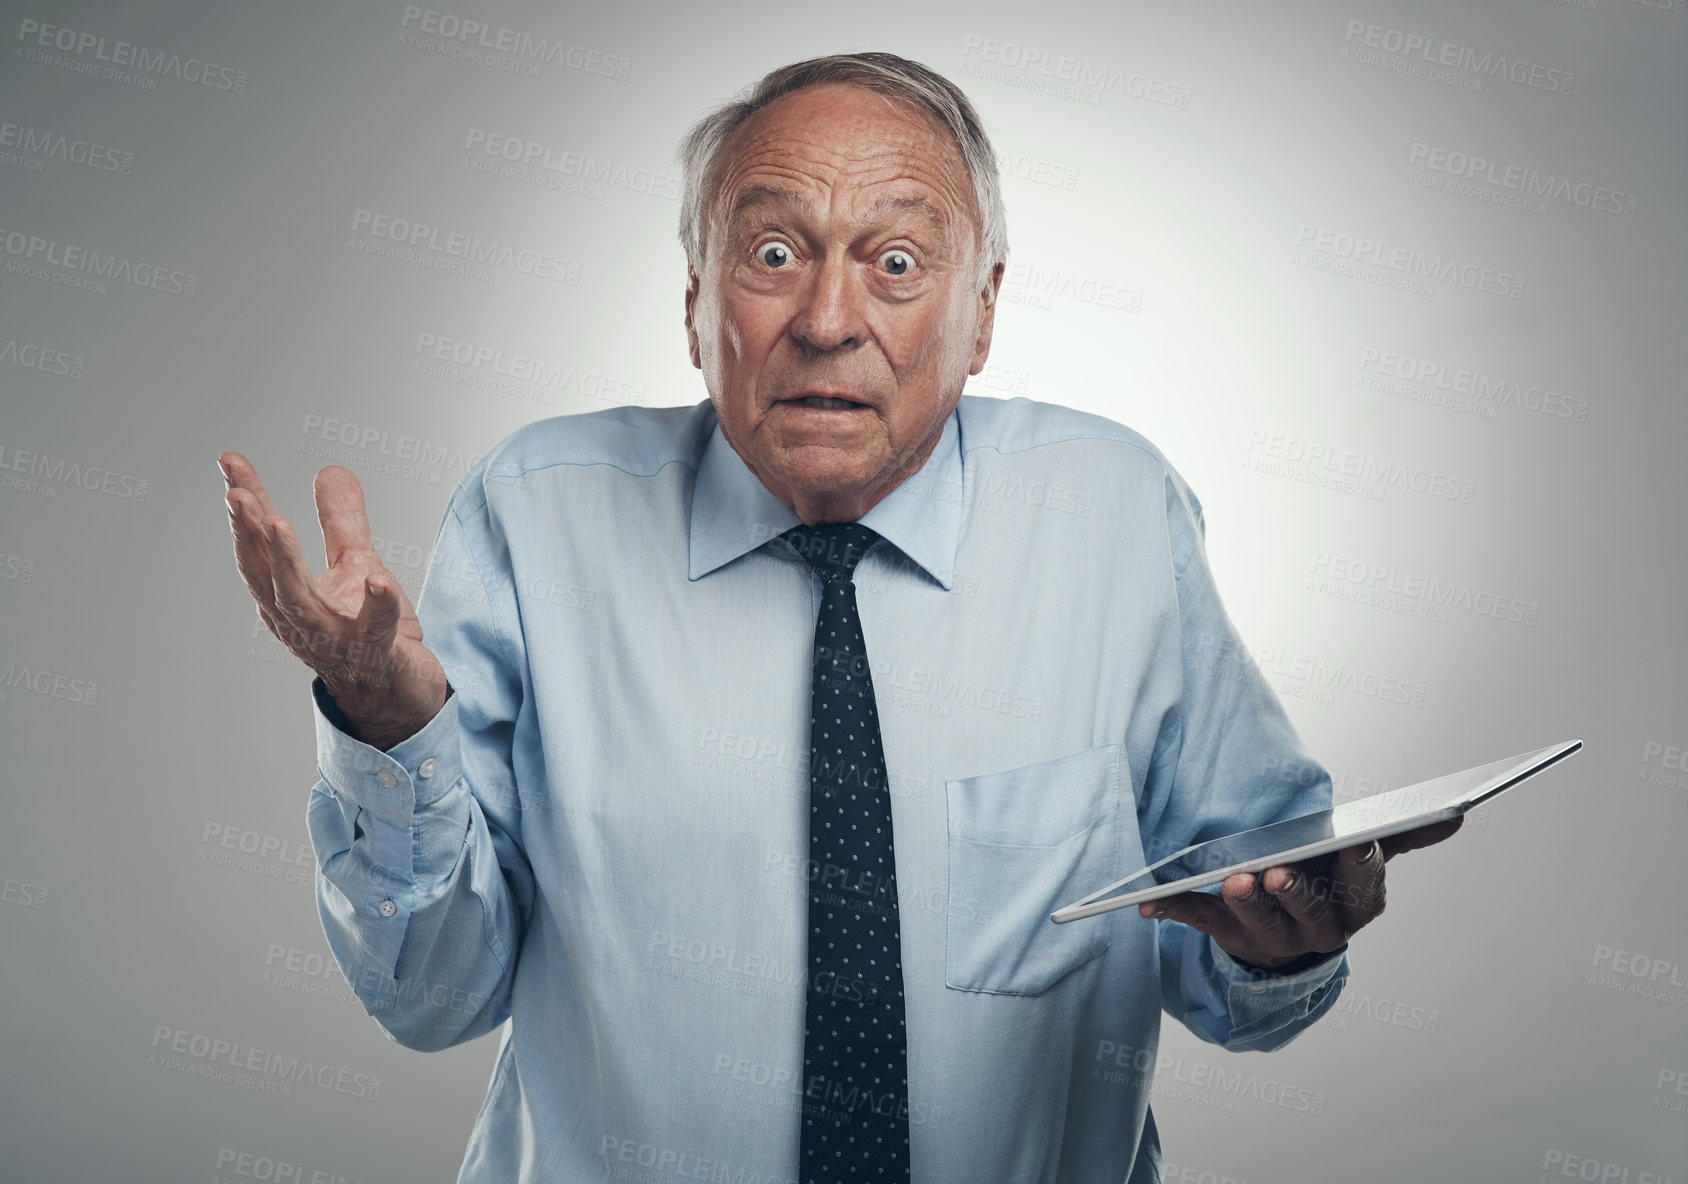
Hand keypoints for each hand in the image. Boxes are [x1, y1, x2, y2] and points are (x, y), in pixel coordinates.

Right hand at [220, 451, 447, 747]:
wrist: (399, 697)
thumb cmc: (371, 634)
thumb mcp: (356, 566)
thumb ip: (342, 522)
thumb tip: (329, 469)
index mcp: (287, 597)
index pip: (258, 544)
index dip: (244, 502)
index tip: (229, 459)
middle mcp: (298, 621)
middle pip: (264, 574)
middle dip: (248, 532)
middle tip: (237, 493)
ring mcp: (333, 642)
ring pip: (299, 602)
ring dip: (285, 562)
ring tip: (277, 522)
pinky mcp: (374, 656)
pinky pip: (374, 630)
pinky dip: (375, 605)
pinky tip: (376, 579)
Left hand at [1139, 818, 1464, 970]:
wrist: (1286, 936)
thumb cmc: (1328, 881)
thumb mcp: (1363, 860)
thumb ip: (1403, 835)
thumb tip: (1457, 812)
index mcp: (1354, 906)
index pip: (1363, 888)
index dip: (1358, 867)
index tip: (1354, 842)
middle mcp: (1317, 930)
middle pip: (1309, 913)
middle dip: (1294, 893)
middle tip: (1277, 871)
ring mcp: (1270, 938)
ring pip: (1257, 923)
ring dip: (1243, 902)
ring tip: (1231, 878)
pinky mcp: (1226, 935)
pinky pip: (1197, 922)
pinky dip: (1172, 909)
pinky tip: (1148, 900)